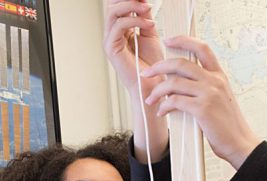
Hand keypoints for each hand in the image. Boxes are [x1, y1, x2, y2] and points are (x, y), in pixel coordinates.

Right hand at [104, 0, 168, 161]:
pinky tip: (148, 24)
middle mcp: (113, 34)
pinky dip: (134, 21)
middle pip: (111, 6)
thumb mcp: (151, 35)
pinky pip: (119, 26)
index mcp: (121, 30)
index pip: (118, 6)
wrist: (155, 87)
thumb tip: (144, 4)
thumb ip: (144, 19)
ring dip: (131, 7)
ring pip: (113, 12)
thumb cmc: (154, 67)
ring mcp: (110, 41)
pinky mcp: (112, 48)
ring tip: (146, 9)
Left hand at [142, 36, 260, 169]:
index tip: (168, 40)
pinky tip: (161, 111)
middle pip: (181, 63)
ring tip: (150, 99)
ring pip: (174, 82)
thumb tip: (179, 83)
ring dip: (157, 90)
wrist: (239, 143)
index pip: (202, 48)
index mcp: (219, 76)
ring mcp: (209, 94)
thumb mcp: (220, 98)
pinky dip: (164, 106)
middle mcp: (215, 81)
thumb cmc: (228, 125)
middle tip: (147, 73)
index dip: (183, 40)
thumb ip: (204, 87)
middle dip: (158, 66)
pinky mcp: (202, 109)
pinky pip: (175, 101)